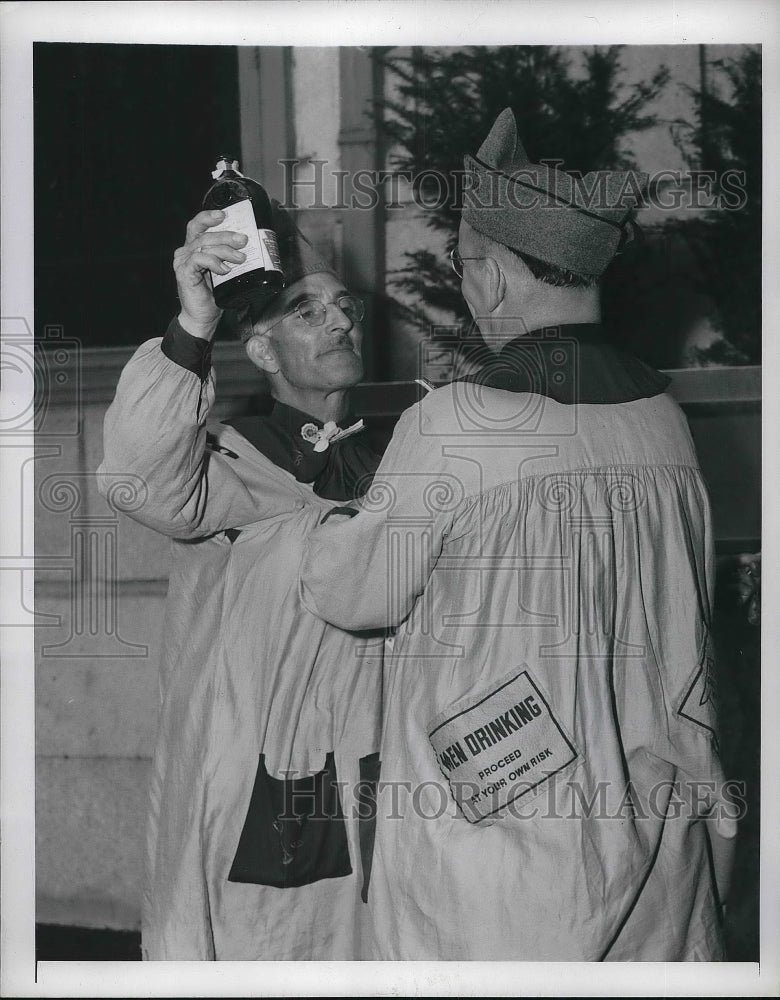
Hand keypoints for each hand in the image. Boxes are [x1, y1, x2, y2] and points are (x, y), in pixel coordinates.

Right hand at [173, 210, 248, 340]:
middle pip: (204, 235)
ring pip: (204, 246)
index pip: (197, 225)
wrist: (203, 318)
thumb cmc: (213, 295)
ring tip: (240, 258)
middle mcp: (185, 252)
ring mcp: (183, 262)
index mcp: (193, 248)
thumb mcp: (224, 271)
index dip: (209, 217)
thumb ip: (228, 257)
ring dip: (225, 250)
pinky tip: (224, 270)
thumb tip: (247, 246)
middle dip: (226, 235)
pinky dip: (214, 262)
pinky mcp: (184, 273)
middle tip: (243, 240)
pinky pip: (199, 260)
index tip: (225, 215)